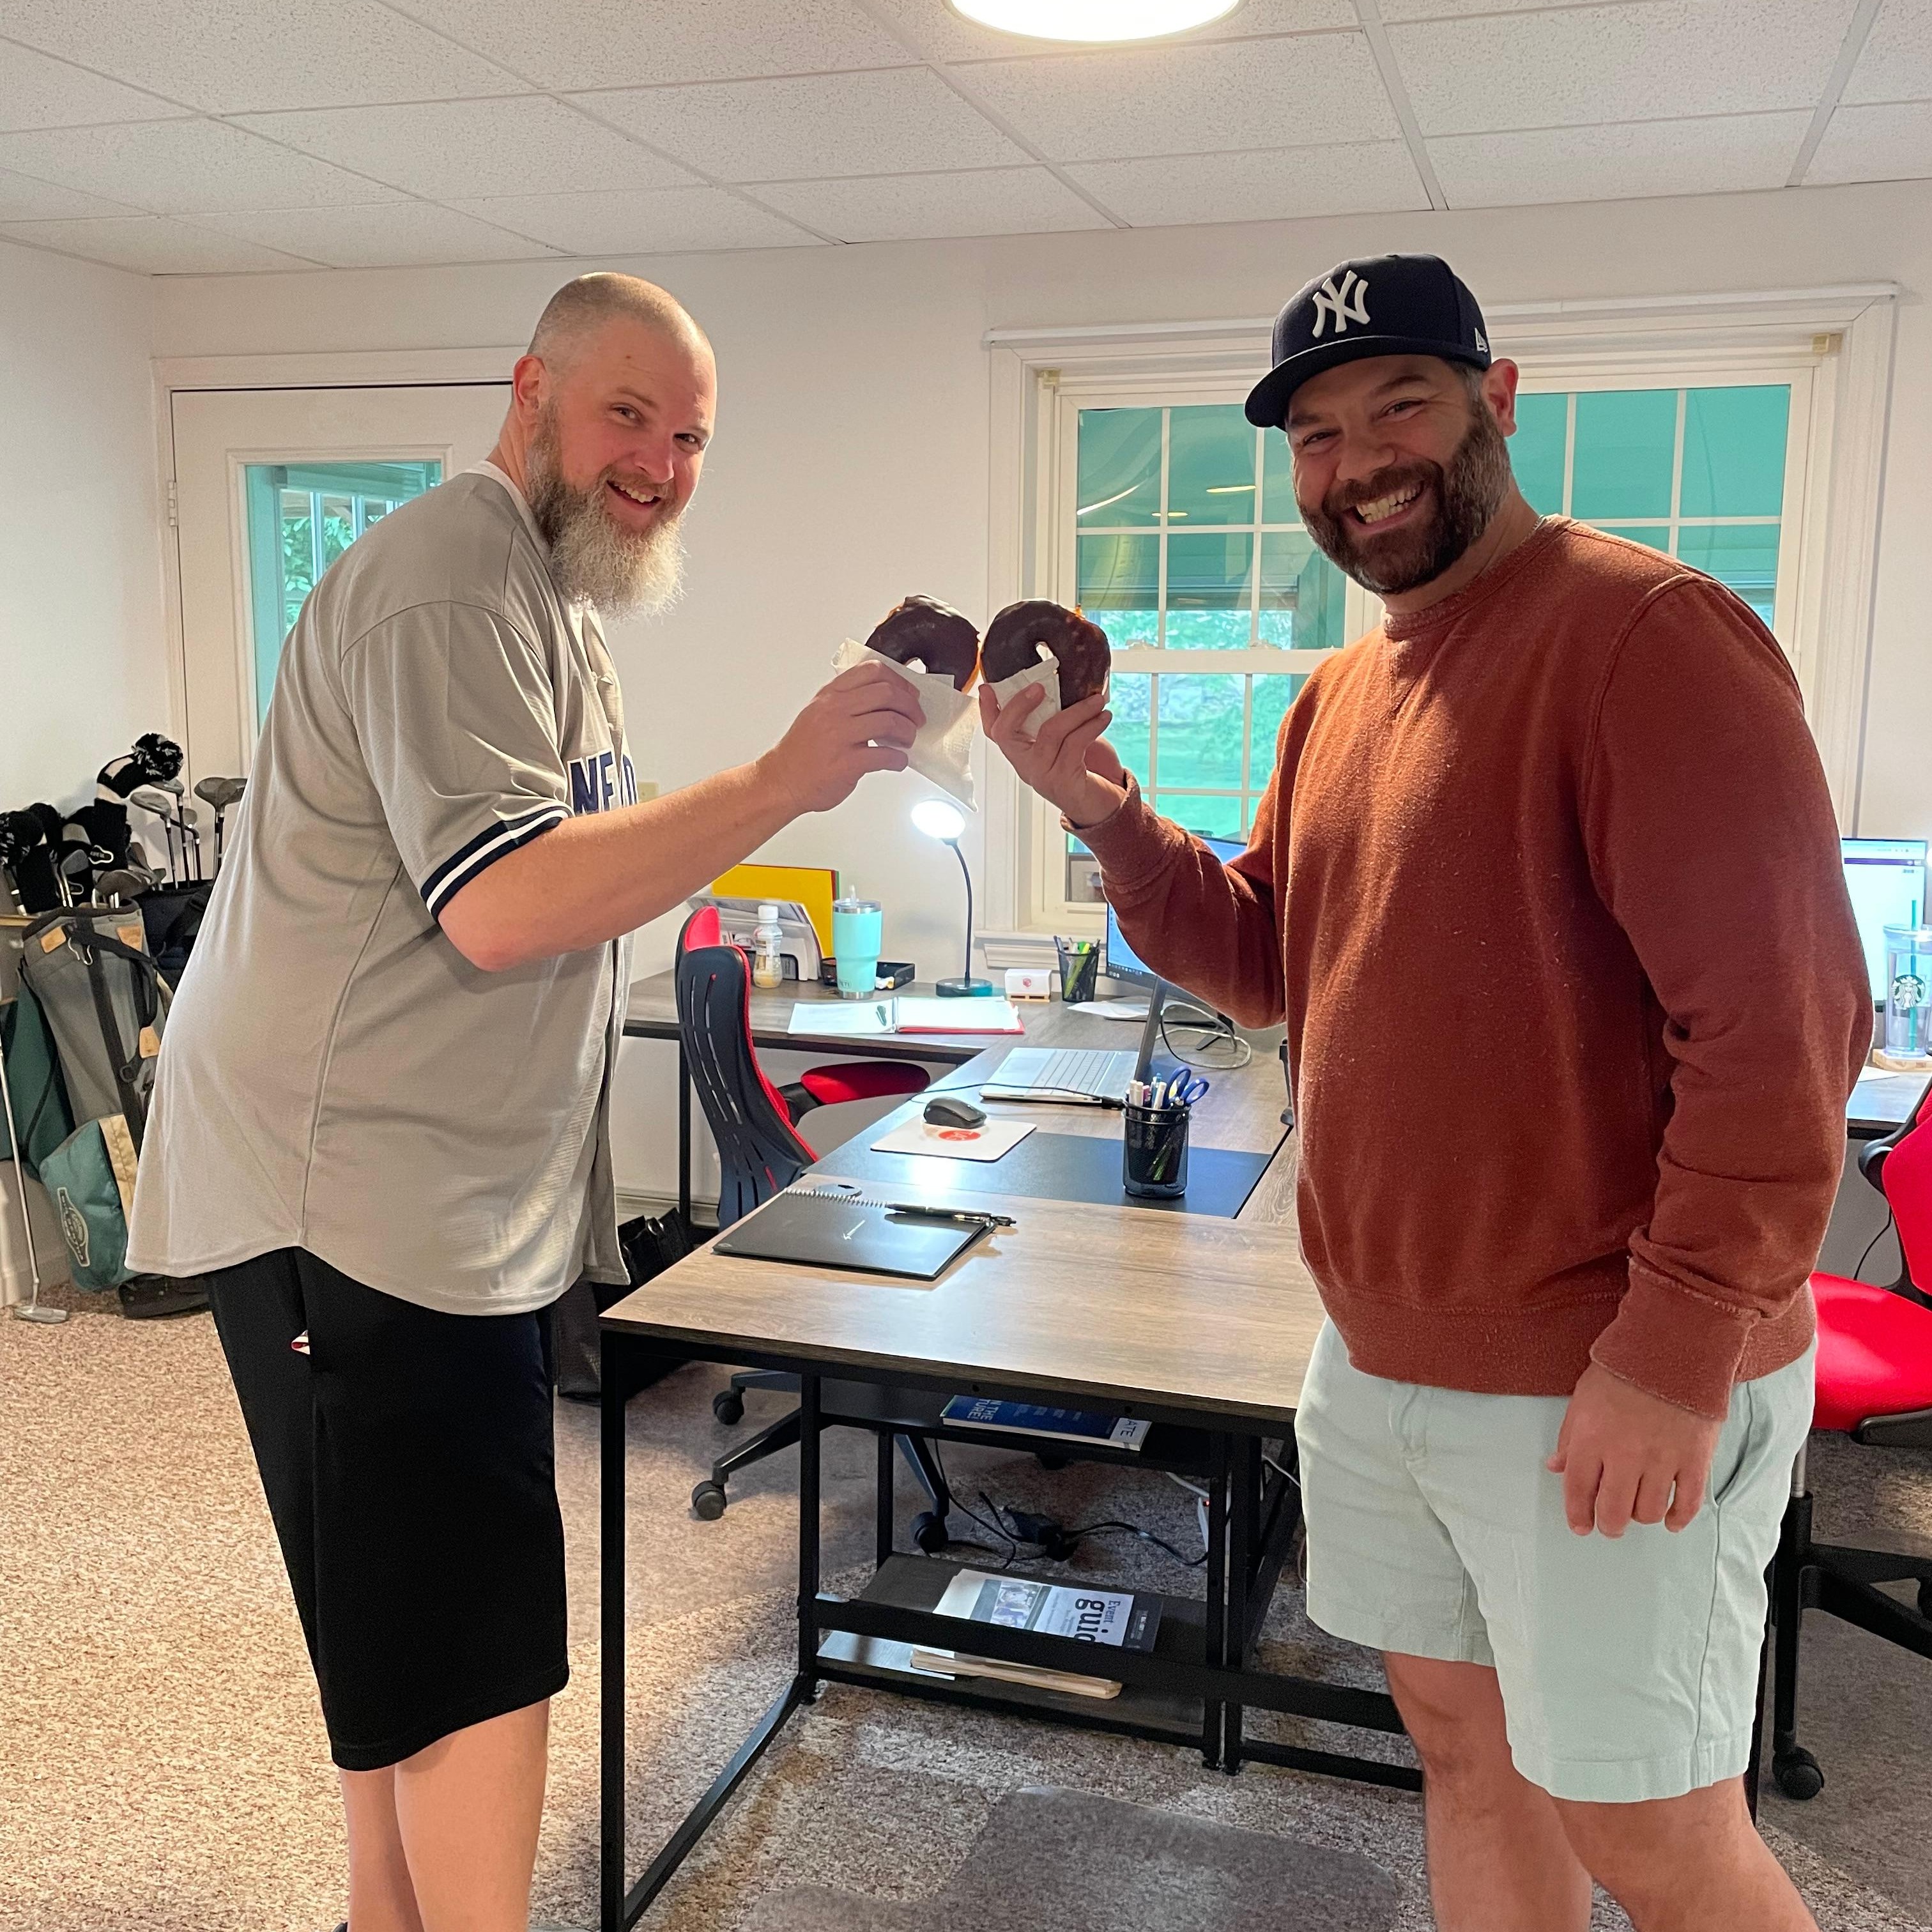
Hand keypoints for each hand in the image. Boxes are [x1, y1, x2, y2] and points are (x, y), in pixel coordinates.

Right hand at [757, 662, 924, 815]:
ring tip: (907, 741)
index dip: (899, 681)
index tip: (909, 694)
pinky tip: (897, 762)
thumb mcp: (818, 712)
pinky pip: (885, 756)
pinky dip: (899, 759)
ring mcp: (839, 736)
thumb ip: (846, 701)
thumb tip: (884, 699)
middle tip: (916, 719)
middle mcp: (834, 710)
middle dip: (910, 707)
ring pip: (889, 721)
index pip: (872, 671)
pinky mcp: (846, 764)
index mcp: (830, 695)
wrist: (782, 781)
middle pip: (887, 693)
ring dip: (907, 732)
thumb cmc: (802, 751)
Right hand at [979, 683, 1128, 828]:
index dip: (987, 710)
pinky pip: (1075, 743)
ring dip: (1077, 711)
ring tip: (1097, 701)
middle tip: (1040, 686)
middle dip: (1019, 705)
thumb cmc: (1084, 769)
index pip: (994, 732)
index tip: (988, 688)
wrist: (1102, 807)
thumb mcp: (1064, 740)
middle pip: (1006, 733)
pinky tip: (1104, 717)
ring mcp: (1042, 775)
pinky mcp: (1064, 781)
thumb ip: (1054, 719)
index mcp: (1022, 754)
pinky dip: (1092, 725)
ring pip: (1050, 732)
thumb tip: (1057, 685)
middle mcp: (1026, 767)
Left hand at [1547, 1363, 1721, 1536]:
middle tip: (1610, 1524)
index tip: (1581, 1526)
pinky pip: (1687, 1503)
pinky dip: (1678, 1518)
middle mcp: (1624, 1455)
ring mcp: (1662, 1459)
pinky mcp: (1695, 1460)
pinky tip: (1670, 1520)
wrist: (1673, 1348)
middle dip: (1609, 1524)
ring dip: (1641, 1516)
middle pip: (1614, 1511)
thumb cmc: (1623, 1369)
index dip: (1577, 1513)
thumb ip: (1569, 1436)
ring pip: (1649, 1511)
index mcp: (1591, 1438)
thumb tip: (1556, 1467)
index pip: (1578, 1490)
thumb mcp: (1583, 1397)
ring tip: (1638, 1509)